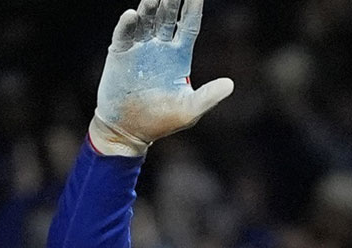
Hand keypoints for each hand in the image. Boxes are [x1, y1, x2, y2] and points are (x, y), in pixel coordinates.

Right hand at [91, 0, 234, 155]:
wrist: (129, 131)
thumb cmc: (162, 121)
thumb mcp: (189, 111)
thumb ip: (209, 96)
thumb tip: (231, 84)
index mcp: (179, 56)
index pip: (189, 26)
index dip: (193, 8)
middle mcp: (160, 47)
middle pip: (168, 17)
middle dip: (172, 1)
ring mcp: (139, 48)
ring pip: (146, 20)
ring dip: (150, 6)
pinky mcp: (119, 54)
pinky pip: (124, 34)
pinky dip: (127, 24)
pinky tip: (132, 15)